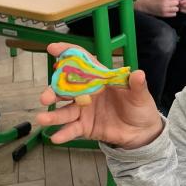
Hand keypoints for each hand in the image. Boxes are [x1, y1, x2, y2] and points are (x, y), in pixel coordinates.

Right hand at [37, 42, 162, 148]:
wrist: (142, 132)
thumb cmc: (140, 107)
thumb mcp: (141, 95)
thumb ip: (137, 85)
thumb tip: (139, 74)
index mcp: (100, 80)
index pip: (82, 62)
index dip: (67, 53)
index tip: (53, 48)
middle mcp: (88, 93)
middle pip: (66, 89)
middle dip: (53, 91)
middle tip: (45, 97)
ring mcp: (84, 111)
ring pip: (65, 111)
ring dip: (53, 115)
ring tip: (42, 119)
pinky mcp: (85, 127)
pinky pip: (72, 129)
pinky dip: (63, 133)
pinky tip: (56, 137)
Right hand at [137, 0, 179, 17]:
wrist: (146, 5)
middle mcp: (165, 4)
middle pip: (177, 3)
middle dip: (176, 3)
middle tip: (173, 3)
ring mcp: (164, 10)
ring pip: (176, 9)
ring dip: (175, 8)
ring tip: (171, 7)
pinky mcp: (164, 15)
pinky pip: (174, 14)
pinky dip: (173, 12)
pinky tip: (169, 10)